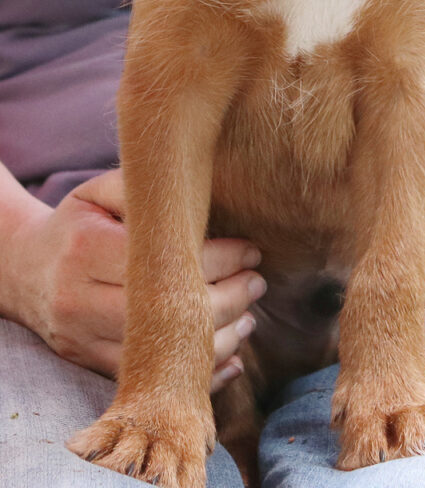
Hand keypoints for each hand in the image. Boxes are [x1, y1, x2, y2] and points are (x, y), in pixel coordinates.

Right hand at [8, 169, 265, 390]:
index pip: (164, 261)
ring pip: (160, 353)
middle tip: (258, 284)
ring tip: (249, 318)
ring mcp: (81, 337)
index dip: (217, 259)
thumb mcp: (99, 192)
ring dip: (217, 342)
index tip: (251, 251)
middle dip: (225, 301)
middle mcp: (80, 298)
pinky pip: (149, 377)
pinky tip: (230, 358)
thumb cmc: (77, 222)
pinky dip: (195, 373)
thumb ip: (144, 192)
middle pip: (166, 313)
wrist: (22, 267)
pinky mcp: (86, 363)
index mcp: (86, 248)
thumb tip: (203, 199)